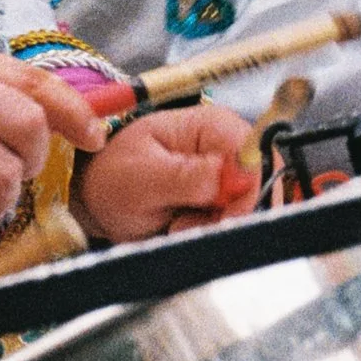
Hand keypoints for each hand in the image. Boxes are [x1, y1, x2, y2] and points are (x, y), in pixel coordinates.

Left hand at [74, 103, 260, 240]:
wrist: (99, 197)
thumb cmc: (114, 176)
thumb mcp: (142, 178)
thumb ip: (187, 175)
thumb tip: (232, 174)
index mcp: (212, 125)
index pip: (256, 156)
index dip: (249, 192)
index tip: (224, 220)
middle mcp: (226, 146)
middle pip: (261, 184)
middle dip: (232, 216)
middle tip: (188, 226)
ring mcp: (226, 173)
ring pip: (251, 209)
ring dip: (218, 227)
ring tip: (178, 226)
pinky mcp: (221, 198)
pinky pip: (235, 222)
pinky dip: (212, 234)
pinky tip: (183, 229)